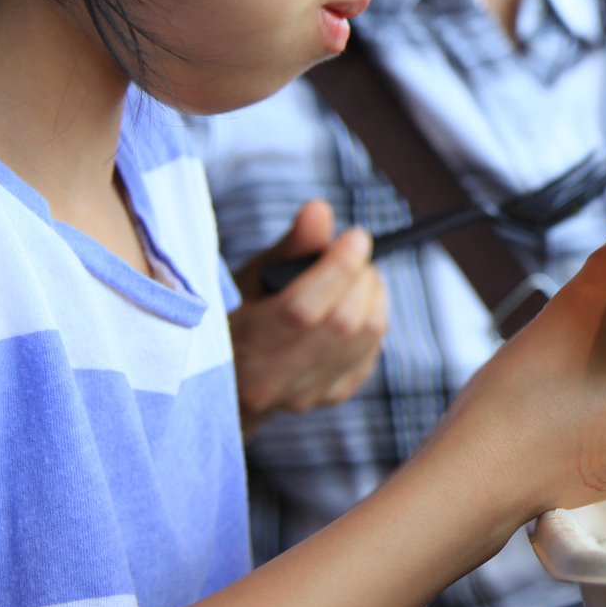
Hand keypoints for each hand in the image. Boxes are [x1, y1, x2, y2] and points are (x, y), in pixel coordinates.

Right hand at [228, 200, 389, 437]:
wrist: (231, 383)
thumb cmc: (237, 316)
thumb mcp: (248, 279)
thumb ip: (289, 247)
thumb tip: (319, 210)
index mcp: (240, 346)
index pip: (301, 311)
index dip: (336, 269)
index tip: (356, 237)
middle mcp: (273, 380)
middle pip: (343, 324)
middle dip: (360, 277)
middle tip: (355, 254)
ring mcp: (307, 394)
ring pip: (367, 337)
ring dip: (373, 295)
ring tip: (357, 275)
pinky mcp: (334, 396)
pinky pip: (372, 350)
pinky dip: (373, 318)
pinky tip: (356, 304)